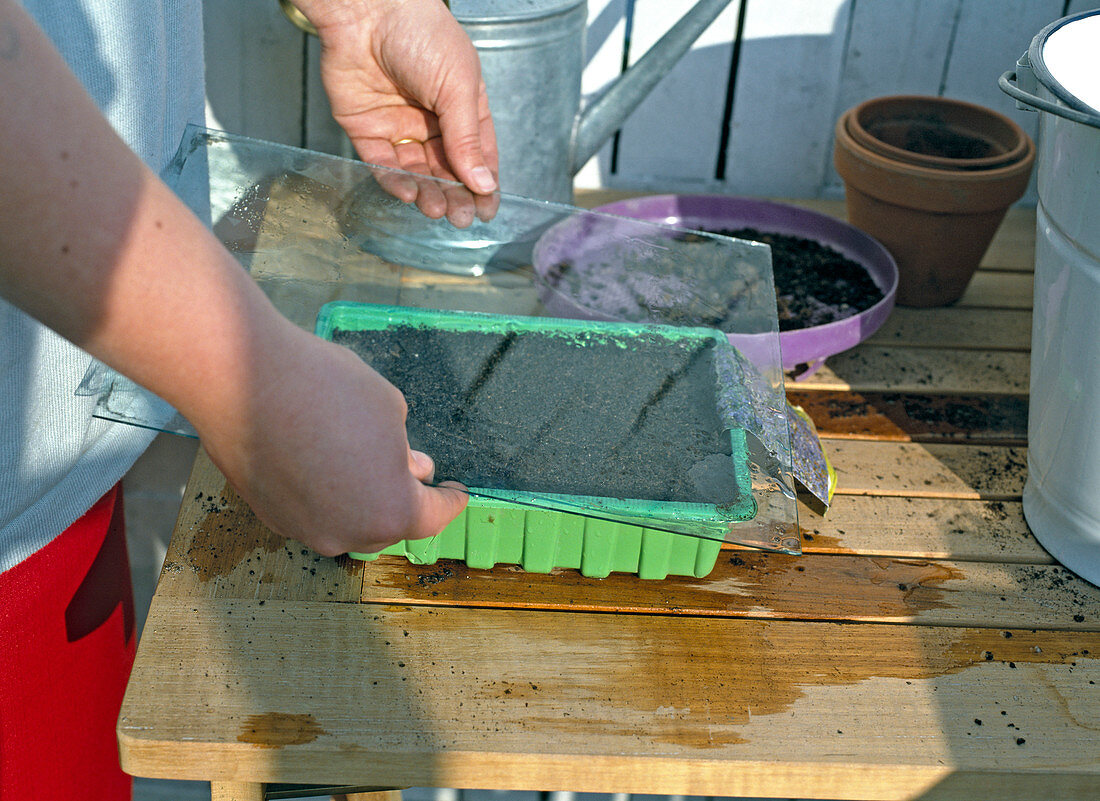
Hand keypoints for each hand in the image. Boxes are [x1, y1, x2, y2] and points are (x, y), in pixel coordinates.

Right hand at [196, 323, 468, 556]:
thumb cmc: (326, 389)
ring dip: (362, 497)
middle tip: (408, 466)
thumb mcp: (389, 409)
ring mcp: (305, 530)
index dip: (450, 501)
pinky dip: (324, 493)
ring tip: (361, 460)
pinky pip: (312, 511)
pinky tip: (319, 459)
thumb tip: (410, 467)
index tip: (455, 491)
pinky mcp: (270, 516)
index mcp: (391, 511)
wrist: (242, 379)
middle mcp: (349, 534)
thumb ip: (404, 449)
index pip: (434, 516)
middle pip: (388, 523)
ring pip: (348, 520)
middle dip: (402, 496)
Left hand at [291, 0, 498, 225]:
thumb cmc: (422, 36)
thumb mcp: (457, 88)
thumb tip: (484, 184)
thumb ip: (466, 139)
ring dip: (427, 193)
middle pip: (447, 169)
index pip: (477, 155)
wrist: (368, 11)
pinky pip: (382, 164)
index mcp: (461, 107)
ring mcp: (398, 126)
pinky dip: (395, 182)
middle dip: (454, 195)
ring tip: (435, 210)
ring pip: (416, 172)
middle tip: (459, 218)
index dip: (483, 184)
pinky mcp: (366, 129)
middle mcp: (431, 120)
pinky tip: (409, 193)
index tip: (487, 211)